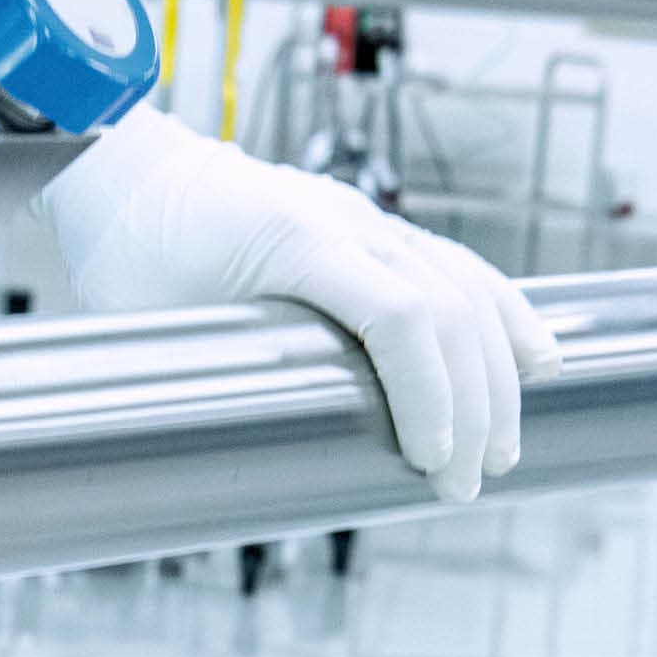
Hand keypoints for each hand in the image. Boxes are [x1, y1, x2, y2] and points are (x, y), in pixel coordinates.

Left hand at [35, 106, 560, 501]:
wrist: (121, 172)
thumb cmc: (127, 252)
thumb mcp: (155, 325)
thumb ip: (201, 386)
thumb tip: (224, 482)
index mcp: (295, 238)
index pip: (399, 315)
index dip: (428, 393)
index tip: (430, 462)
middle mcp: (344, 219)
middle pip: (447, 307)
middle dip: (471, 404)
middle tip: (464, 484)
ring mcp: (362, 217)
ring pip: (466, 286)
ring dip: (495, 371)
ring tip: (501, 447)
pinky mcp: (367, 226)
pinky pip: (455, 265)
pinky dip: (500, 313)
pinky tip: (534, 357)